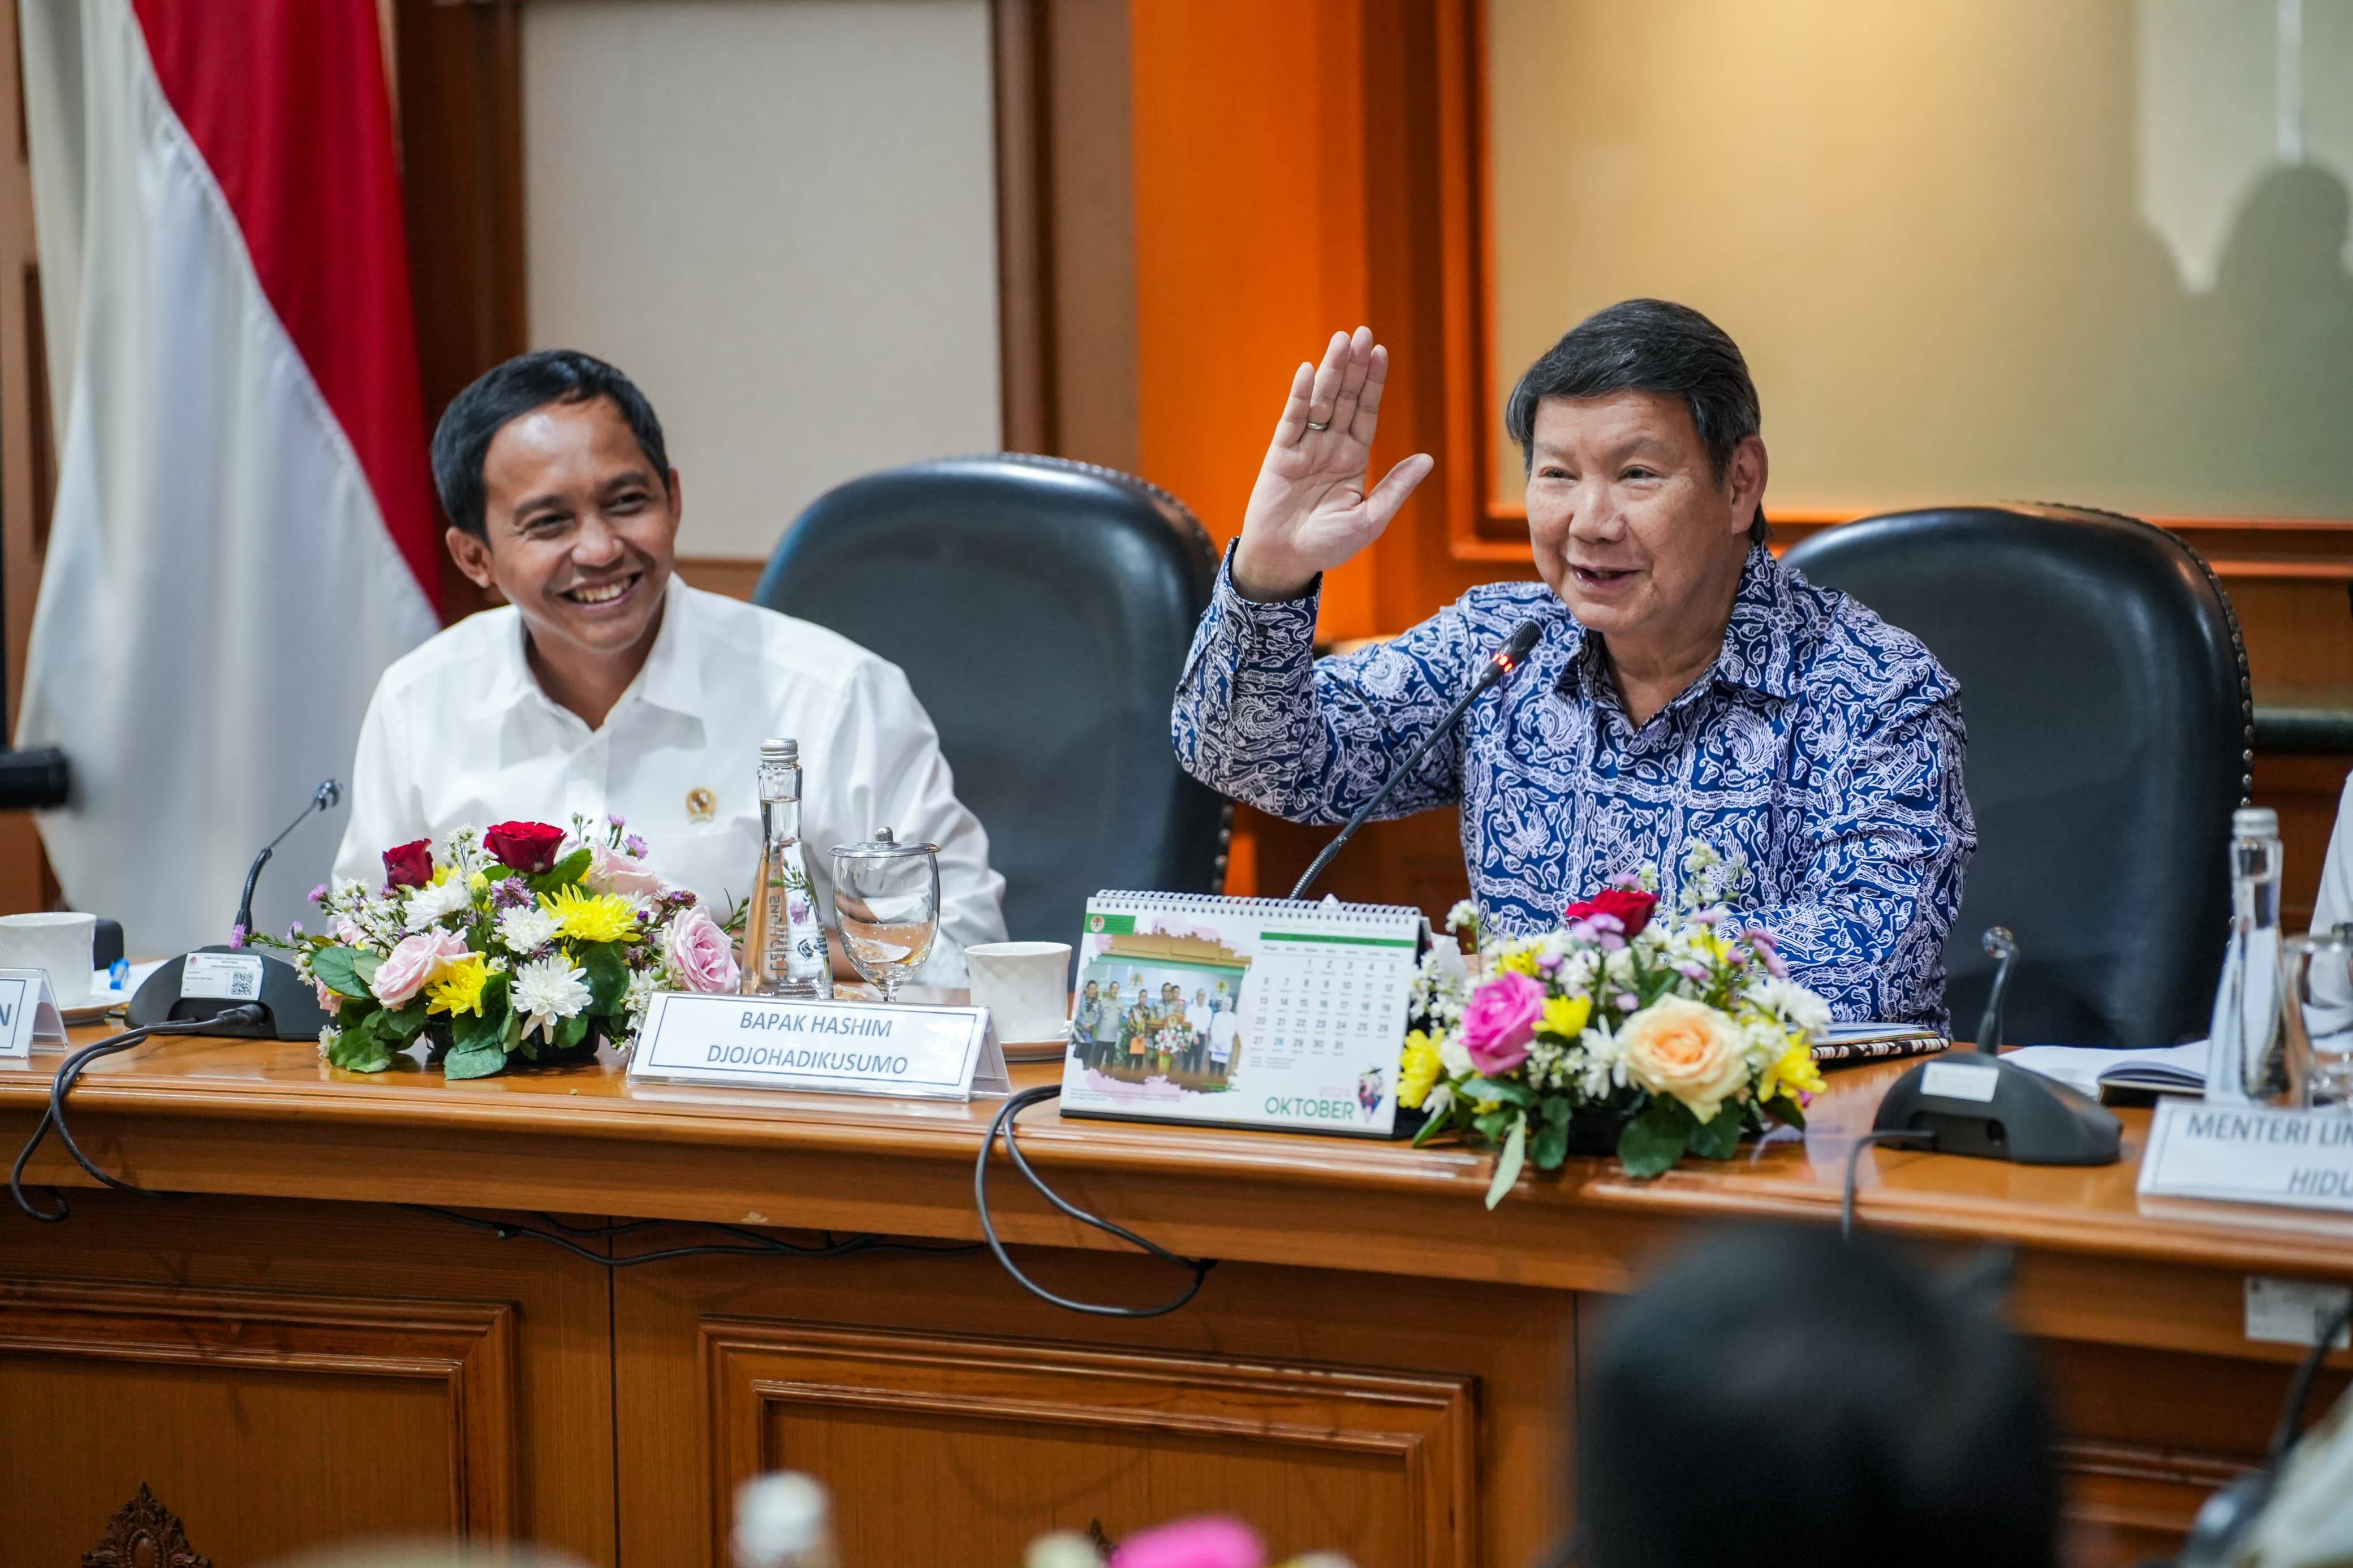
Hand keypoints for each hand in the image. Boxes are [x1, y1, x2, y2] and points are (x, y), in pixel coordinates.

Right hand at [1230, 326, 1434, 601]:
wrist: (1286, 561)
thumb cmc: (1328, 546)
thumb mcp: (1370, 519)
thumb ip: (1395, 487)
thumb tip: (1427, 459)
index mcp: (1354, 459)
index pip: (1366, 412)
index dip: (1373, 383)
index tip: (1380, 352)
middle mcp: (1330, 447)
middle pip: (1344, 398)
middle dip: (1353, 366)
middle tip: (1361, 332)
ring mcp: (1305, 448)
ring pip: (1320, 402)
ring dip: (1329, 372)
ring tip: (1340, 341)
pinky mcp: (1280, 455)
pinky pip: (1291, 421)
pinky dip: (1298, 397)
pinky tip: (1306, 373)